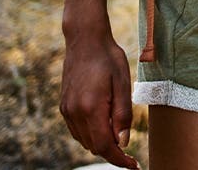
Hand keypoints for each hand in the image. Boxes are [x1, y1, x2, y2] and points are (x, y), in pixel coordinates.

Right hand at [60, 31, 138, 168]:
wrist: (85, 40)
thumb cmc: (108, 58)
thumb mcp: (123, 84)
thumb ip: (123, 115)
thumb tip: (123, 141)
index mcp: (91, 108)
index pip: (105, 147)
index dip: (120, 160)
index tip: (134, 165)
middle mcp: (75, 113)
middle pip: (94, 146)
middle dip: (113, 151)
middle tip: (130, 149)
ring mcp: (67, 110)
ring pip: (84, 141)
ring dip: (101, 143)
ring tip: (118, 133)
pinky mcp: (64, 106)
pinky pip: (77, 130)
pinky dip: (91, 134)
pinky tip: (104, 124)